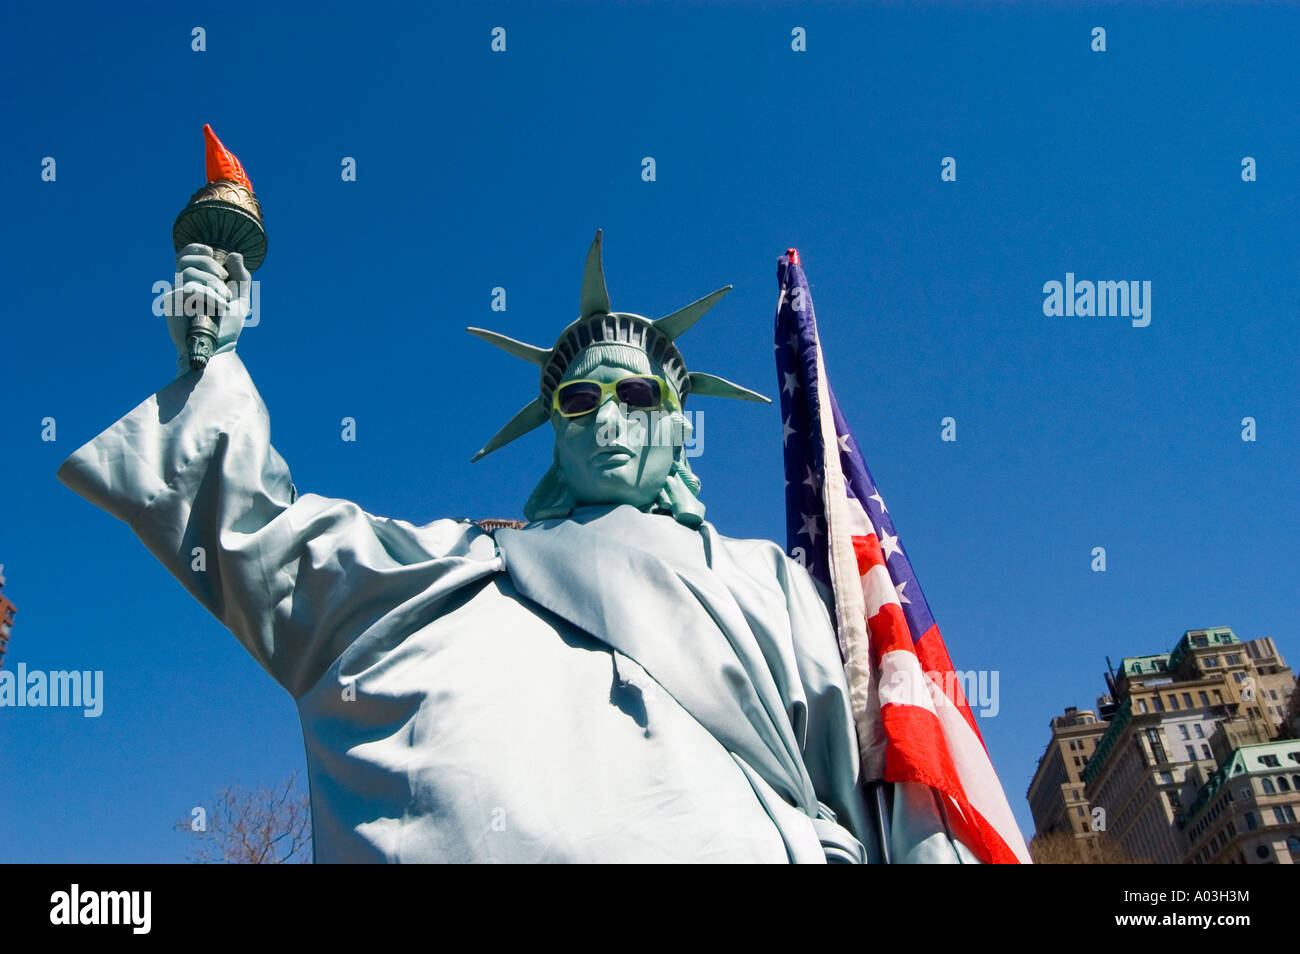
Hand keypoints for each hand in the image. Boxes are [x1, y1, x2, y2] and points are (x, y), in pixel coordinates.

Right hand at [165, 244, 252, 373]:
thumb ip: (241, 278)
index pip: (184, 255)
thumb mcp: (241, 299)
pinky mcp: (172, 305)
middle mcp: (182, 286)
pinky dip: (209, 295)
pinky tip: (220, 307)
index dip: (195, 249)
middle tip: (224, 278)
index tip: (212, 252)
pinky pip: (190, 289)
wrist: (218, 349)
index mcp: (195, 282)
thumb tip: (234, 254)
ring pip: (188, 273)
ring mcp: (176, 295)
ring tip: (225, 300)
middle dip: (209, 264)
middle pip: (184, 259)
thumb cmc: (227, 327)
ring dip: (213, 284)